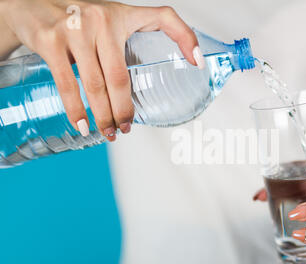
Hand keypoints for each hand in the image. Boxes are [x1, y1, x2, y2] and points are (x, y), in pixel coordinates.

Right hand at [0, 0, 203, 139]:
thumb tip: (178, 62)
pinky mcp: (50, 42)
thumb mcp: (113, 18)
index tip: (199, 64)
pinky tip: (81, 124)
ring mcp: (74, 30)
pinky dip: (75, 109)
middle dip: (124, 109)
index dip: (187, 38)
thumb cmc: (79, 18)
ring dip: (103, 116)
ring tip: (108, 132)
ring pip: (96, 85)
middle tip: (126, 127)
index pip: (165, 18)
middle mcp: (101, 20)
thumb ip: (140, 33)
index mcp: (121, 15)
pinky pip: (67, 83)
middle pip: (121, 76)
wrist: (30, 5)